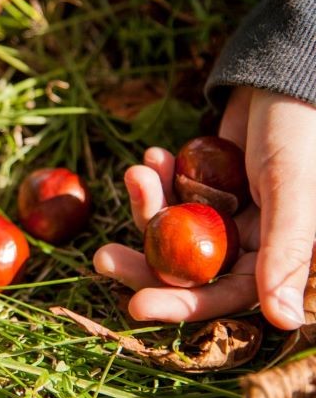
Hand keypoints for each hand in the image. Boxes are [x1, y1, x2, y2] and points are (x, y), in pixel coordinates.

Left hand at [94, 87, 315, 329]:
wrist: (281, 77)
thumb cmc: (300, 131)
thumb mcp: (294, 191)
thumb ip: (287, 252)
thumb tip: (283, 320)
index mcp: (276, 256)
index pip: (223, 295)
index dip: (180, 305)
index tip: (134, 306)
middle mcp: (248, 242)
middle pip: (185, 269)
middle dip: (143, 262)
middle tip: (102, 257)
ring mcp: (222, 214)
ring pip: (170, 229)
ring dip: (147, 205)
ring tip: (137, 171)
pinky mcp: (202, 187)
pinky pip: (170, 195)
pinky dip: (157, 180)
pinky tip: (154, 155)